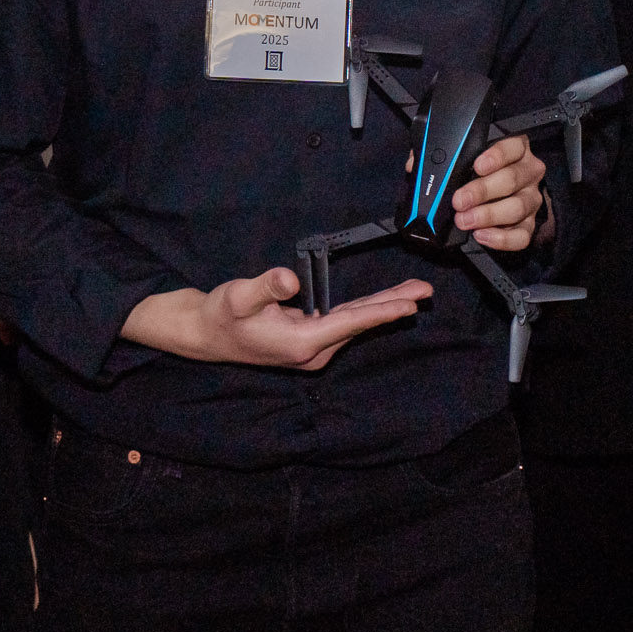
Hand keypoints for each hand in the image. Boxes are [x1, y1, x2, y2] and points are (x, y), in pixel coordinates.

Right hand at [121, 269, 432, 370]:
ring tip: (414, 292)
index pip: (349, 324)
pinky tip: (383, 301)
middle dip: (393, 306)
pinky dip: (366, 311)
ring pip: (355, 324)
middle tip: (426, 292)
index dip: (380, 312)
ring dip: (383, 307)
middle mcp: (313, 352)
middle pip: (359, 324)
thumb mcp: (238, 296)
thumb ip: (265, 286)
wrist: (206, 334)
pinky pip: (345, 323)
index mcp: (301, 343)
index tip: (410, 305)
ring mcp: (313, 350)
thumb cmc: (222, 313)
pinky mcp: (310, 342)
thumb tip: (291, 279)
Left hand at [450, 135, 547, 252]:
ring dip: (488, 216)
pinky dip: (501, 238)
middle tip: (460, 201)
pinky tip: (481, 235)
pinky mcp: (530, 224)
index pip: (513, 147)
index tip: (477, 166)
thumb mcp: (469, 159)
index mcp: (517, 150)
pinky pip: (522, 235)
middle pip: (512, 179)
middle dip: (482, 191)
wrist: (489, 196)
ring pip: (517, 208)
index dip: (496, 156)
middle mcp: (529, 173)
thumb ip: (457, 161)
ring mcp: (531, 199)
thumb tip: (431, 170)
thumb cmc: (477, 173)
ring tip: (465, 221)